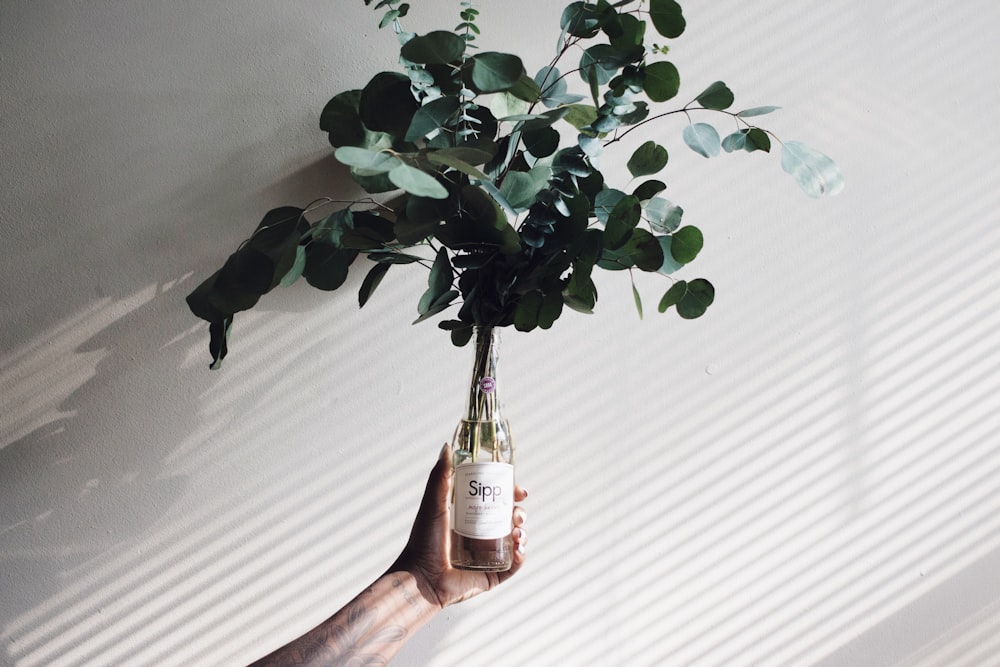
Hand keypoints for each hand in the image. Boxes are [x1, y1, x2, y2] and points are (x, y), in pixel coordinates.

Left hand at [389, 444, 527, 608]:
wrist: (422, 577)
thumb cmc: (423, 540)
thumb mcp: (434, 503)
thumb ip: (440, 476)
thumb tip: (447, 446)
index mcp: (470, 517)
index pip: (496, 501)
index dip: (510, 494)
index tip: (519, 490)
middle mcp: (481, 535)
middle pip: (510, 519)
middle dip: (519, 513)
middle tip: (518, 512)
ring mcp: (488, 555)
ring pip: (515, 540)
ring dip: (522, 532)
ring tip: (516, 532)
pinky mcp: (492, 574)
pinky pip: (513, 565)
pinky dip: (521, 556)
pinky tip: (518, 548)